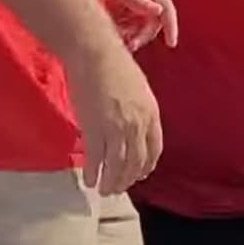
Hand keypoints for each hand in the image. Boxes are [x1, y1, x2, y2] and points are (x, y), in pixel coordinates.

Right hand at [64, 37, 162, 195]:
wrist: (95, 54)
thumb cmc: (116, 67)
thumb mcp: (139, 91)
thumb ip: (139, 113)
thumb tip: (132, 132)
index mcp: (152, 115)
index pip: (154, 150)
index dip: (146, 166)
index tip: (139, 175)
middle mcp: (137, 125)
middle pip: (136, 162)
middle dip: (127, 178)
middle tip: (118, 188)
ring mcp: (116, 128)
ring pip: (116, 164)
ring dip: (111, 181)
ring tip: (105, 190)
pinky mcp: (94, 128)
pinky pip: (95, 157)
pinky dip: (93, 172)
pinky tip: (89, 180)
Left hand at [110, 0, 179, 51]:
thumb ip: (138, 0)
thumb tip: (159, 11)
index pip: (167, 9)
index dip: (171, 26)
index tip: (171, 43)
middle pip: (154, 24)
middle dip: (143, 36)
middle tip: (130, 44)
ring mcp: (136, 7)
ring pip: (142, 30)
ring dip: (132, 37)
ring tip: (117, 37)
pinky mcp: (126, 15)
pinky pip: (130, 31)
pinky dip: (124, 36)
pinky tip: (114, 34)